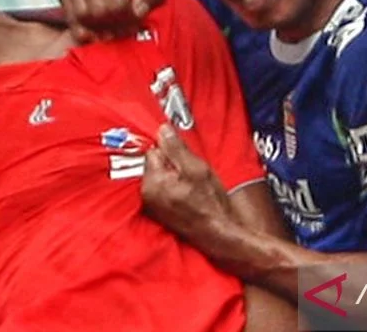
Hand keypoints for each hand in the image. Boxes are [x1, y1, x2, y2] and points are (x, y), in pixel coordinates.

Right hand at [54, 0, 168, 42]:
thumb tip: (138, 11)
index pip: (116, 5)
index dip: (129, 19)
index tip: (136, 19)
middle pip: (97, 13)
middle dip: (114, 25)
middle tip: (125, 26)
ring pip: (82, 18)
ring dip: (99, 28)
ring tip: (113, 25)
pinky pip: (71, 19)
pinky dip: (85, 28)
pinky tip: (98, 25)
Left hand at [141, 124, 236, 252]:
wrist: (220, 236)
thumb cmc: (211, 206)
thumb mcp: (196, 169)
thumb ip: (176, 148)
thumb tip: (163, 129)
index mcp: (151, 183)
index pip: (154, 150)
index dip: (172, 152)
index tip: (186, 159)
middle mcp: (146, 195)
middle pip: (155, 163)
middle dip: (172, 165)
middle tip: (192, 175)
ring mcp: (152, 206)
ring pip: (161, 177)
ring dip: (174, 177)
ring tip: (193, 188)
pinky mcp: (160, 213)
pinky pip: (164, 190)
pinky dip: (174, 189)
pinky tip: (190, 196)